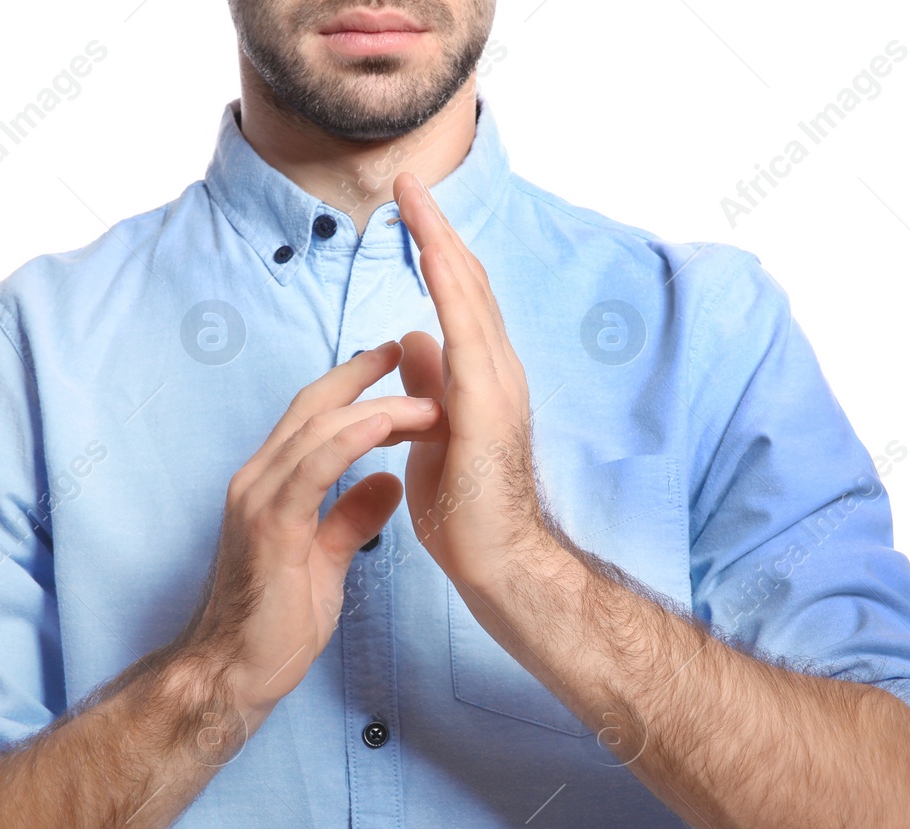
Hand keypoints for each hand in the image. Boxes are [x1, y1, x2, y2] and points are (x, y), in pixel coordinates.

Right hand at [180, 340, 442, 716]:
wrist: (236, 672)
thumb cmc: (277, 623)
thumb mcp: (327, 559)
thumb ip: (351, 517)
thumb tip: (388, 484)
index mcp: (271, 486)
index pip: (312, 418)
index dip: (352, 385)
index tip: (395, 361)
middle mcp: (258, 481)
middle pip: (312, 408)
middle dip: (362, 374)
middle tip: (409, 347)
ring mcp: (258, 500)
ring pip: (315, 430)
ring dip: (373, 407)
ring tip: (423, 398)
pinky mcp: (270, 526)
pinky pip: (313, 468)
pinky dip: (350, 439)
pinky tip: (385, 423)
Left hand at [391, 171, 553, 599]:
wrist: (500, 563)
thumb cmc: (468, 509)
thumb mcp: (435, 431)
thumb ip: (430, 383)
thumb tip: (412, 337)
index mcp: (481, 378)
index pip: (458, 302)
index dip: (435, 254)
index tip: (409, 212)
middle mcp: (497, 372)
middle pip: (467, 285)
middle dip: (438, 232)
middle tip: (409, 184)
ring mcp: (498, 386)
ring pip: (470, 299)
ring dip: (442, 245)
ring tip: (416, 201)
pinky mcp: (488, 408)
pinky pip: (468, 336)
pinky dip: (451, 291)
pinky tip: (434, 257)